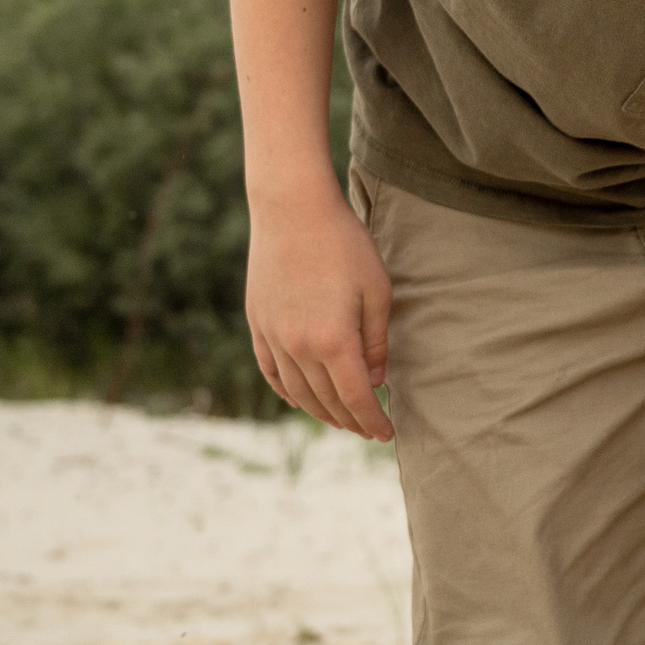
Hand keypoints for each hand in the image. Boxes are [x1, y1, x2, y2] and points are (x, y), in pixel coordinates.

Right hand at [244, 183, 395, 440]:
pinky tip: (298, 401)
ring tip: (340, 420)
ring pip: (298, 392)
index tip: (387, 434)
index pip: (356, 398)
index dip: (372, 421)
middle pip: (327, 401)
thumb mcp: (376, 290)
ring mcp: (273, 337)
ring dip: (320, 412)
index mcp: (333, 341)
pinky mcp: (258, 324)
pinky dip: (287, 392)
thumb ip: (376, 341)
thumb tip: (375, 380)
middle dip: (350, 421)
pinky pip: (271, 372)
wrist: (292, 210)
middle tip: (368, 430)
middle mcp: (299, 347)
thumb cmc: (344, 245)